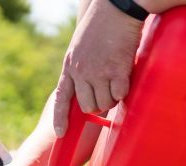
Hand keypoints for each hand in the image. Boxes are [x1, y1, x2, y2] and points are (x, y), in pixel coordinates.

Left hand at [53, 0, 143, 136]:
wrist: (116, 8)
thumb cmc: (100, 26)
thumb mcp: (80, 48)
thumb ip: (80, 68)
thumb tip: (87, 90)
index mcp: (70, 66)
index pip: (61, 98)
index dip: (60, 118)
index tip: (60, 133)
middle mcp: (81, 72)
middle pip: (87, 107)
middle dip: (97, 105)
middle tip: (106, 93)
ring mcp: (98, 72)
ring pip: (104, 104)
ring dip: (112, 98)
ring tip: (116, 80)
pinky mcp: (117, 71)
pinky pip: (120, 94)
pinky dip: (124, 90)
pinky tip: (124, 76)